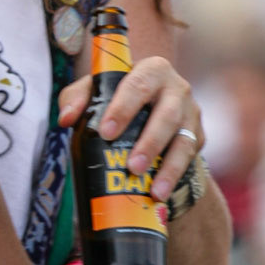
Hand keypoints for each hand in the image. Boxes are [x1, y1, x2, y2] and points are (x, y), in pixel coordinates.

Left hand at [58, 56, 202, 203]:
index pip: (138, 85)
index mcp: (152, 70)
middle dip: (150, 143)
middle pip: (167, 115)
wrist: (149, 105)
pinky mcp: (198, 136)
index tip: (106, 132)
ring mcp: (191, 113)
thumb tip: (66, 120)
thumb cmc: (117, 95)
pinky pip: (190, 158)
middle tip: (132, 167)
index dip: (123, 109)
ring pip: (184, 141)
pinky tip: (162, 194)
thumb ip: (76, 99)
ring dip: (170, 167)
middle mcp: (177, 89)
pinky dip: (176, 176)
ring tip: (154, 191)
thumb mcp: (94, 90)